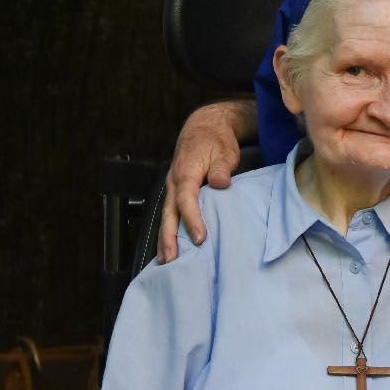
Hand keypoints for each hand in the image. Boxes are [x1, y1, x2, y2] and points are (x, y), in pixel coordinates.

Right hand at [157, 103, 246, 259]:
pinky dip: (168, 231)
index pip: (186, 199)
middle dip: (169, 237)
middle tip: (171, 260)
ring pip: (166, 216)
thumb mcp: (224, 150)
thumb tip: (220, 182)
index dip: (192, 219)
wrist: (203, 128)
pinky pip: (169, 214)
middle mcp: (174, 181)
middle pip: (168, 213)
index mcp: (185, 171)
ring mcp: (172, 187)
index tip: (201, 238)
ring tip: (166, 262)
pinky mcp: (175, 192)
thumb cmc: (216, 141)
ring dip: (165, 239)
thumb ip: (221, 167)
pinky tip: (170, 248)